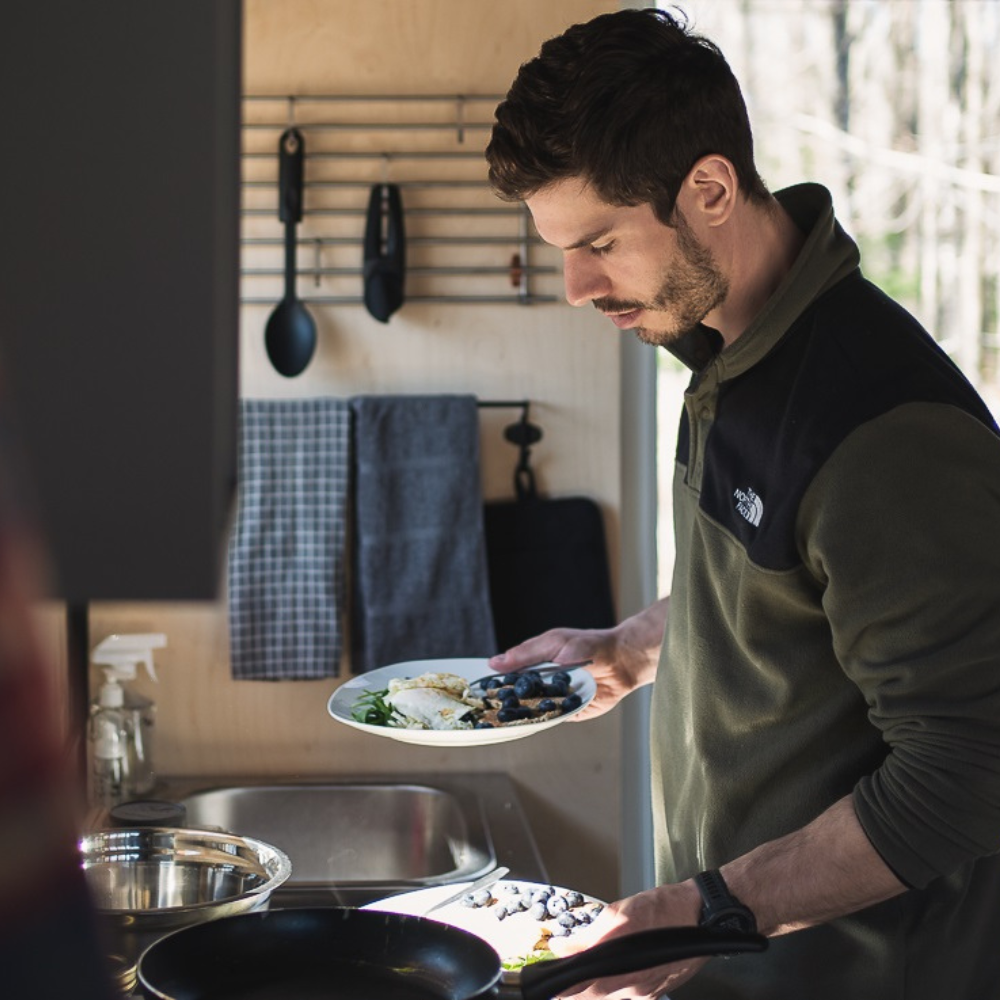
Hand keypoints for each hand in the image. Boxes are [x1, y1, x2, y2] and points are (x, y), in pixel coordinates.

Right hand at [488, 598, 667, 720]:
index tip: (474, 691)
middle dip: (501, 704)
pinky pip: (551, 720)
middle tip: (481, 710)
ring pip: (531, 711)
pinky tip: (527, 722)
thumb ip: (524, 654)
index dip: (492, 684)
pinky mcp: (570, 713)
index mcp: (535, 666)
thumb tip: (494, 662)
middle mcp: (543, 684)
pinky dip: (541, 721)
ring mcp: (555, 700)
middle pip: (516, 698)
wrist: (621, 660)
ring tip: (498, 720)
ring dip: (518, 715)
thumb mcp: (552, 643)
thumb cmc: (588, 646)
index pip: (508, 678)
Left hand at [546, 881, 706, 998]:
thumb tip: (561, 948)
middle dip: (576, 991)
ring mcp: (647, 992)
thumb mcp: (618, 914)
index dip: (563, 990)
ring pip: (611, 998)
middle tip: (562, 980)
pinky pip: (628, 996)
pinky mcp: (657, 990)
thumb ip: (588, 937)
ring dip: (594, 990)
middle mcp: (634, 988)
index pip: (582, 990)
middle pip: (595, 998)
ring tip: (583, 976)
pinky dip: (614, 989)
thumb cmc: (662, 910)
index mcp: (621, 970)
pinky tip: (611, 975)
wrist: (701, 916)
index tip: (550, 985)